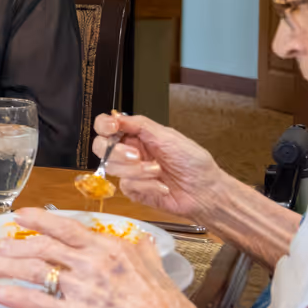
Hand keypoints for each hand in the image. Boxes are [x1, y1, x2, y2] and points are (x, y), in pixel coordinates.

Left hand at [0, 207, 215, 307]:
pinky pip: (37, 302)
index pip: (66, 228)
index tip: (20, 216)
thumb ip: (142, 251)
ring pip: (34, 270)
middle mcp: (93, 264)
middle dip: (14, 244)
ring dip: (4, 266)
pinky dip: (12, 296)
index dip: (39, 220)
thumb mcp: (158, 270)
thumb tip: (140, 238)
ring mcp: (83, 290)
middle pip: (42, 247)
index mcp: (111, 249)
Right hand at [92, 112, 227, 222]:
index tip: (113, 128)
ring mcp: (131, 172)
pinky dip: (146, 185)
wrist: (205, 191)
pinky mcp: (134, 191)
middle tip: (136, 155)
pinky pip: (126, 185)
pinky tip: (161, 185)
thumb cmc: (194, 163)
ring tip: (158, 171)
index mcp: (138, 135)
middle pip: (101, 147)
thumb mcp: (168, 136)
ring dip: (138, 170)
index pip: (107, 126)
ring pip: (112, 167)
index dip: (104, 125)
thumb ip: (140, 124)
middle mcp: (131, 152)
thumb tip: (117, 116)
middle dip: (117, 152)